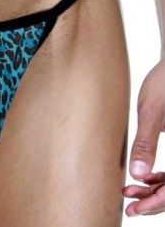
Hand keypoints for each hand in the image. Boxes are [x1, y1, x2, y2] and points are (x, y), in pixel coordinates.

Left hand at [123, 59, 164, 216]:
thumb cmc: (164, 83)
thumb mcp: (151, 113)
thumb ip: (146, 143)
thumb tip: (137, 174)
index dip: (156, 202)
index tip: (135, 208)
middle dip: (154, 201)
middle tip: (130, 206)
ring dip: (155, 191)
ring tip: (130, 194)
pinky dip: (158, 177)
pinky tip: (141, 178)